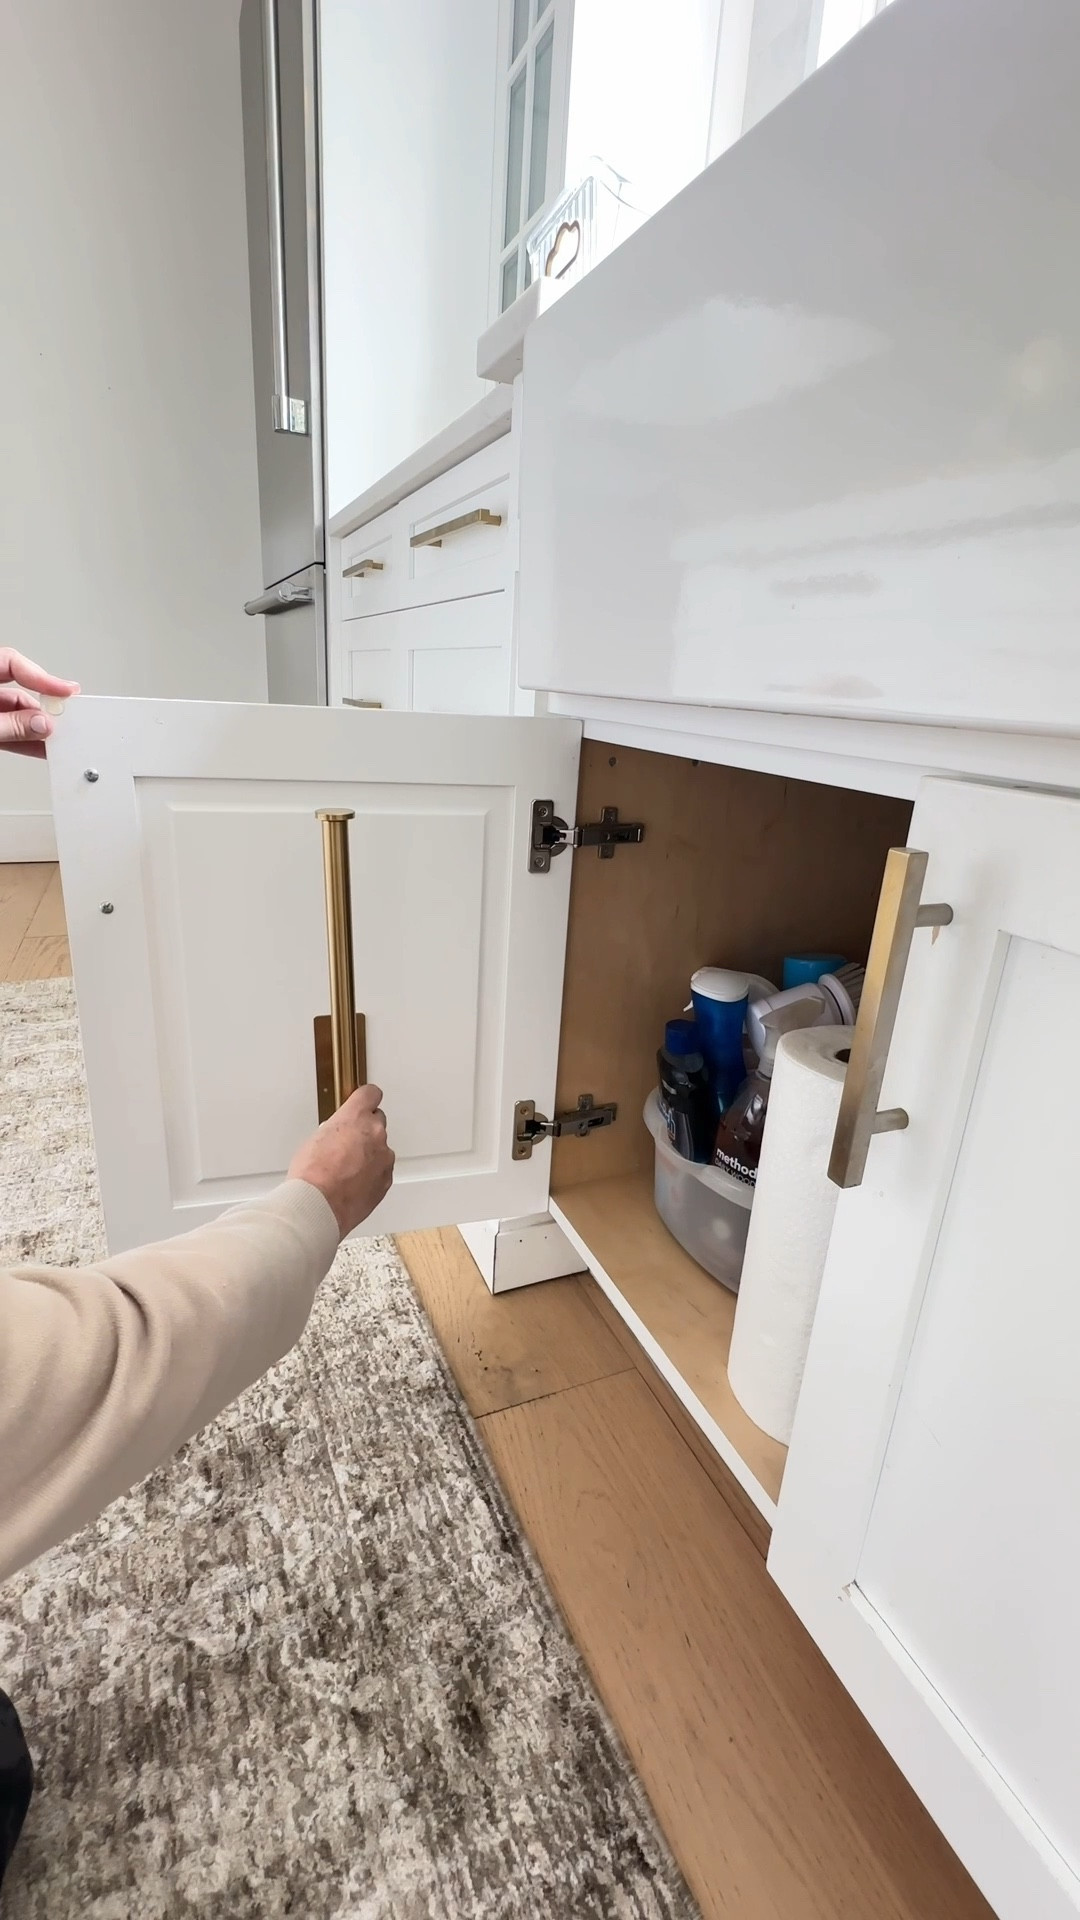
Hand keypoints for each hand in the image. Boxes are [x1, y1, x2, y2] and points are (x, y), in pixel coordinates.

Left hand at [0, 649, 79, 757]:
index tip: (67, 691)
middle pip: (18, 689)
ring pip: (15, 712)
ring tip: (53, 740)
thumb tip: (41, 724)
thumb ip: (11, 725)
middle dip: (41, 708)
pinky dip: (22, 738)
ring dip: (35, 727)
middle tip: (63, 720)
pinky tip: (39, 747)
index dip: (42, 677)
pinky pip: (7, 727)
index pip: (12, 663)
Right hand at [288, 1084, 394, 1237]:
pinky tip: (354, 1183)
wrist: (319, 1206)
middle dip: (366, 1129)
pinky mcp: (386, 1179)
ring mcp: (384, 1157)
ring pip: (381, 1148)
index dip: (366, 1099)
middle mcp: (375, 1133)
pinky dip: (372, 1174)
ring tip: (347, 1170)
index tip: (365, 1101)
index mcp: (355, 1117)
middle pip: (377, 1121)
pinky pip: (382, 1170)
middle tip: (348, 1144)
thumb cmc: (312, 1175)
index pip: (371, 1093)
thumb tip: (339, 1135)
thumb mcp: (315, 1139)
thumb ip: (335, 1130)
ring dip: (369, 1154)